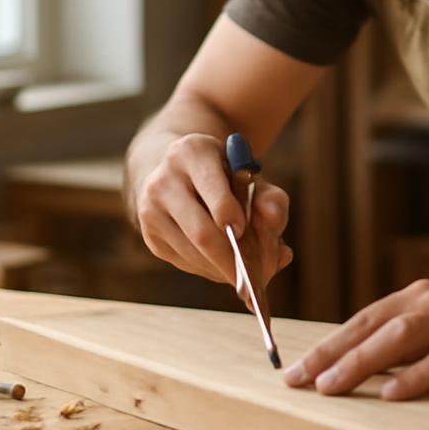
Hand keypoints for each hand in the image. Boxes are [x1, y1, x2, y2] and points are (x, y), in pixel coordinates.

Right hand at [133, 133, 292, 308]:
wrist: (179, 171)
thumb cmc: (224, 175)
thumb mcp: (252, 175)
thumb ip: (271, 200)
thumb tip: (278, 239)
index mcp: (193, 152)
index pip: (212, 188)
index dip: (232, 215)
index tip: (246, 232)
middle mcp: (164, 180)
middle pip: (201, 232)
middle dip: (234, 260)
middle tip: (260, 277)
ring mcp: (151, 210)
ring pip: (193, 254)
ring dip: (225, 270)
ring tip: (250, 272)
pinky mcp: (150, 236)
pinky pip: (186, 263)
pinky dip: (212, 270)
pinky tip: (226, 266)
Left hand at [283, 279, 428, 400]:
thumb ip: (410, 341)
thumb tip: (357, 367)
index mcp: (421, 297)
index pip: (363, 320)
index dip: (327, 344)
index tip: (293, 371)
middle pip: (372, 326)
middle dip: (330, 353)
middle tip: (296, 381)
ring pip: (400, 337)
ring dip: (361, 362)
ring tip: (331, 387)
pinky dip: (415, 377)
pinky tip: (391, 396)